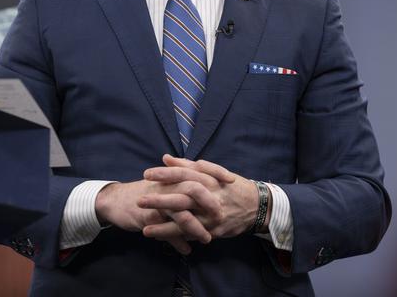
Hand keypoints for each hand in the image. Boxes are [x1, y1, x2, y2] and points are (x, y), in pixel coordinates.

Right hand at [95, 178, 219, 253]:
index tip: (232, 181)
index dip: (216, 173)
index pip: (198, 169)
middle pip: (192, 189)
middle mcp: (166, 186)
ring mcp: (157, 202)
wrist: (115, 201)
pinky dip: (178, 242)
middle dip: (209, 203)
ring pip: (181, 213)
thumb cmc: (144, 192)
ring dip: (196, 228)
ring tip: (208, 239)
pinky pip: (166, 231)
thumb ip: (183, 184)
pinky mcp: (147, 218)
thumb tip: (205, 188)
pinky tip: (187, 250)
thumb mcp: (164, 184)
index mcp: (172, 176)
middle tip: (222, 216)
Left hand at [139, 155, 261, 240]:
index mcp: (209, 179)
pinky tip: (161, 239)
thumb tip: (165, 158)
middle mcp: (210, 197)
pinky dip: (177, 237)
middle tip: (140, 200)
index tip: (147, 174)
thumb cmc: (230, 186)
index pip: (184, 174)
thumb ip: (188, 165)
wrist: (256, 206)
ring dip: (165, 226)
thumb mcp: (213, 172)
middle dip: (161, 200)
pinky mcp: (214, 230)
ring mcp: (212, 216)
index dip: (165, 174)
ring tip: (145, 228)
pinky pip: (193, 235)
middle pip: (183, 198)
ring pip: (187, 221)